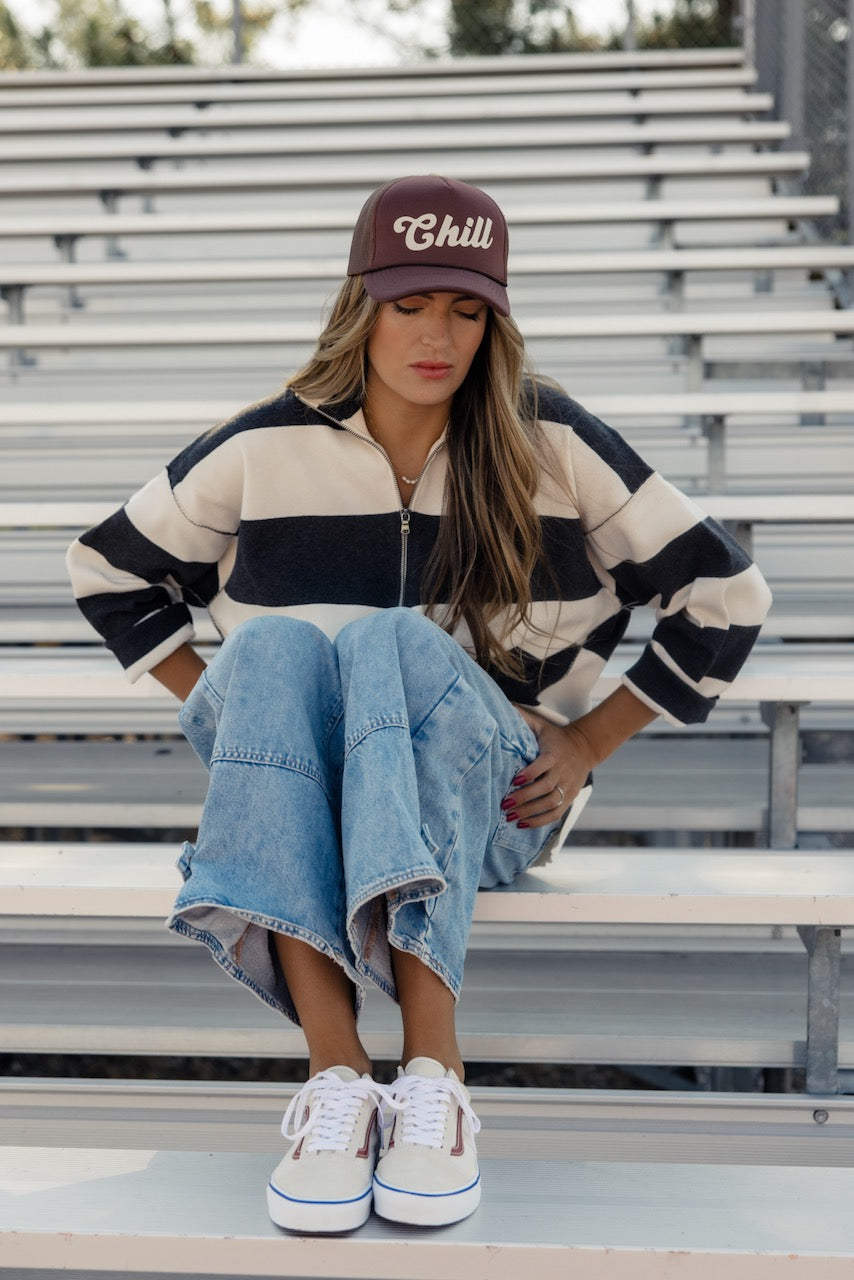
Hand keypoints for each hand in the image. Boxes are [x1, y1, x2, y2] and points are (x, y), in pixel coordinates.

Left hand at [501, 707, 596, 829]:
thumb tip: (501, 707)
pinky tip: (523, 824)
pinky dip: (540, 821)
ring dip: (530, 812)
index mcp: (554, 753)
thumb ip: (523, 718)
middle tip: (505, 804)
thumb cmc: (554, 736)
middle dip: (524, 798)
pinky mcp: (569, 797)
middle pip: (545, 788)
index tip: (514, 781)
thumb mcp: (541, 724)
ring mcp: (567, 787)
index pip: (543, 765)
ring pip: (550, 803)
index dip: (530, 774)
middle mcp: (563, 771)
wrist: (584, 748)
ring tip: (510, 816)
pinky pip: (556, 813)